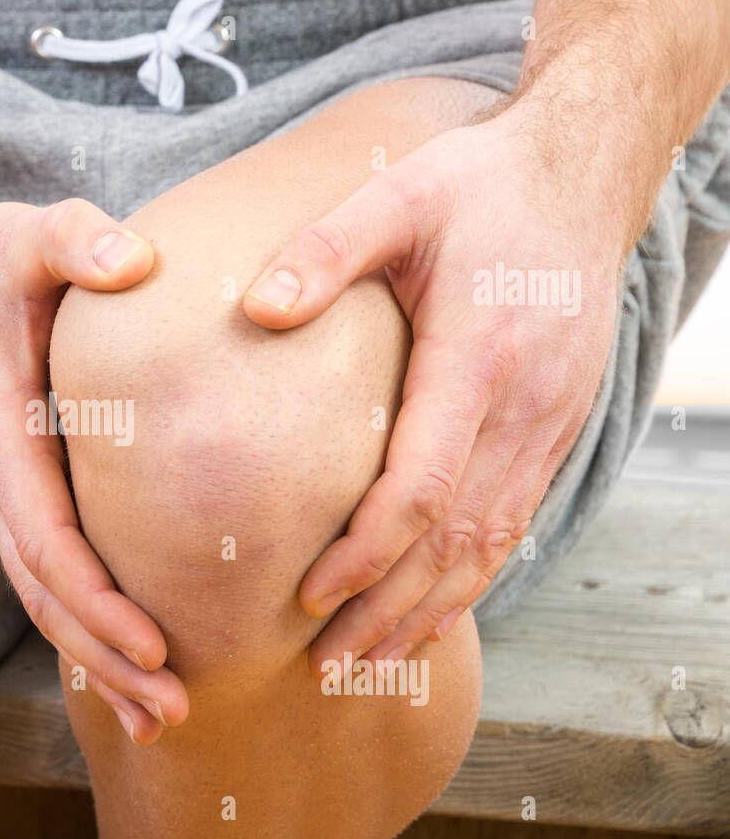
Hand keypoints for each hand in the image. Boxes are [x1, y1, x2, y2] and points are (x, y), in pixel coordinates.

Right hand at [0, 199, 188, 742]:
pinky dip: (86, 627)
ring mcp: (1, 493)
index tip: (153, 645)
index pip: (43, 537)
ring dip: (96, 660)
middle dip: (104, 657)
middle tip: (173, 711)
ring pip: (43, 598)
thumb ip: (76, 239)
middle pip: (43, 593)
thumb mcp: (29, 233)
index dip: (96, 599)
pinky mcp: (20, 494)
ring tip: (159, 718)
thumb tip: (136, 262)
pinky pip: (49, 576)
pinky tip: (128, 663)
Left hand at [241, 108, 625, 671]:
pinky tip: (430, 614)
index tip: (308, 595)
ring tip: (368, 661)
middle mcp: (523, 408)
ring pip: (490, 547)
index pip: (423, 488)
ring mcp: (548, 425)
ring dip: (428, 611)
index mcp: (479, 358)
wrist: (581, 175)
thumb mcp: (397, 197)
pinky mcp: (554, 430)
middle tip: (326, 664)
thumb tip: (256, 312)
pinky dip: (470, 581)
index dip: (367, 553)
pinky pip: (512, 525)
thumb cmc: (478, 187)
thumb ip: (325, 251)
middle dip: (387, 609)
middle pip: (455, 542)